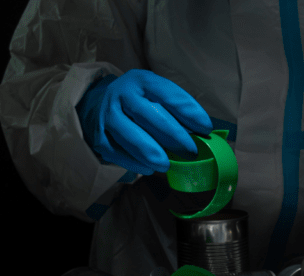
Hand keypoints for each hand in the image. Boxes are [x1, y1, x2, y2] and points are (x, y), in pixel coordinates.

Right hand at [76, 69, 213, 174]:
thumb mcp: (154, 94)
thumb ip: (175, 109)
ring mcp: (108, 115)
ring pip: (132, 136)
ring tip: (166, 165)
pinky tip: (149, 168)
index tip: (206, 128)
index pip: (168, 95)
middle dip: (174, 137)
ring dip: (152, 153)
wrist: (98, 103)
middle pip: (151, 117)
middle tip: (191, 152)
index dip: (189, 112)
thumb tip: (201, 134)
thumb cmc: (138, 101)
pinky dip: (135, 162)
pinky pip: (118, 152)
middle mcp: (123, 94)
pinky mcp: (99, 136)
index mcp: (142, 81)